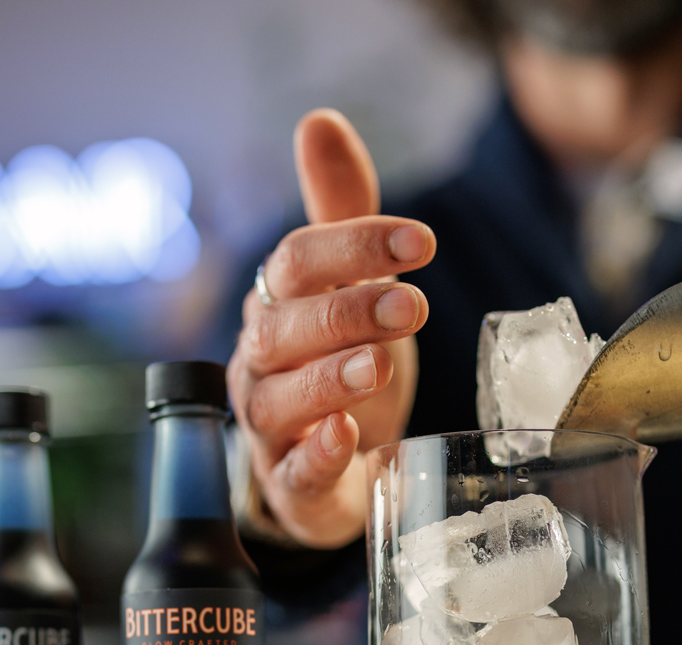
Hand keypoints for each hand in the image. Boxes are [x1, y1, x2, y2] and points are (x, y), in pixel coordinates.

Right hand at [226, 109, 434, 548]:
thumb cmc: (339, 365)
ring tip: (378, 365)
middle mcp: (261, 364)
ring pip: (281, 400)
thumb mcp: (351, 286)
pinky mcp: (291, 487)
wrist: (328, 469)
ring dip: (329, 379)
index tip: (419, 243)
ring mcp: (270, 430)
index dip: (352, 246)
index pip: (295, 263)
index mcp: (277, 306)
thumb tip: (319, 120)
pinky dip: (315, 456)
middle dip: (347, 312)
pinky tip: (345, 437)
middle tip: (411, 305)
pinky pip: (291, 474)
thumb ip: (340, 211)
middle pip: (284, 329)